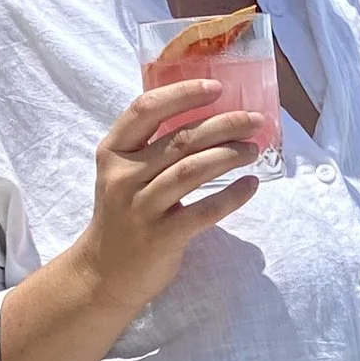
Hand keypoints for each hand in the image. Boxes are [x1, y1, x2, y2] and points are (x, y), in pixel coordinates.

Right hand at [78, 77, 271, 315]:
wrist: (104, 273)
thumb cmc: (123, 214)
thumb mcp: (124, 173)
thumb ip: (152, 146)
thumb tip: (208, 114)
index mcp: (114, 152)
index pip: (145, 110)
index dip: (183, 94)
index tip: (217, 87)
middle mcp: (124, 176)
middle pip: (181, 139)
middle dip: (224, 124)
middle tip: (255, 120)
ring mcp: (141, 208)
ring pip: (193, 170)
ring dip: (230, 155)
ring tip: (254, 149)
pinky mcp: (162, 237)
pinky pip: (205, 211)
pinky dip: (232, 196)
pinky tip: (251, 185)